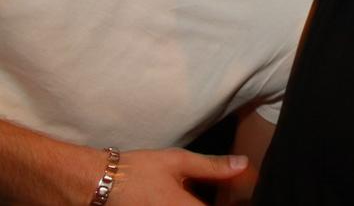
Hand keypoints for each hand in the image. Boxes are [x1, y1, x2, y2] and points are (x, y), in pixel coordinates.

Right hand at [106, 148, 247, 205]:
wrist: (99, 183)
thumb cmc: (138, 171)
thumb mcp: (178, 161)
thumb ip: (213, 166)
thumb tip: (242, 164)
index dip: (235, 201)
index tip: (244, 193)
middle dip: (221, 200)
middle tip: (228, 191)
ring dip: (202, 200)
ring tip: (206, 192)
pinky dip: (190, 202)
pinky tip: (186, 195)